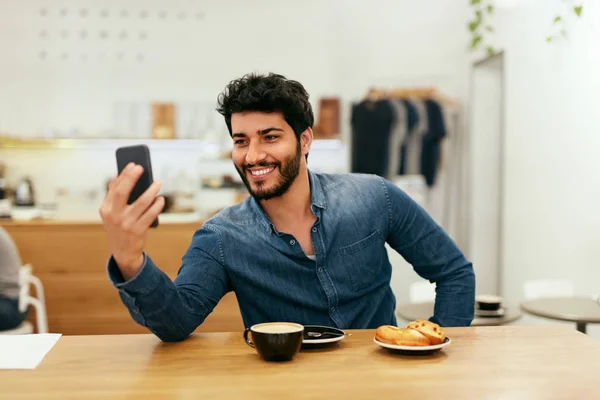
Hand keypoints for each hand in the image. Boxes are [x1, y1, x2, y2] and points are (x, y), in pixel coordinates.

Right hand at [99, 162, 163, 279]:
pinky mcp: (138, 231)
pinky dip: (157, 205)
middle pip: (123, 192)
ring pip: (142, 202)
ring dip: (151, 190)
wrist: (123, 253)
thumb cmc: (119, 227)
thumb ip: (114, 196)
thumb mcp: (111, 214)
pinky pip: (151, 214)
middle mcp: (114, 216)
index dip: (124, 175)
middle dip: (132, 178)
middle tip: (141, 168)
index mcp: (106, 209)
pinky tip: (161, 199)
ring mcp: (126, 224)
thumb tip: (118, 175)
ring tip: (158, 183)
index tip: (133, 165)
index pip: (114, 188)